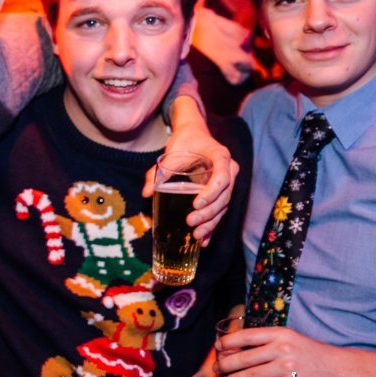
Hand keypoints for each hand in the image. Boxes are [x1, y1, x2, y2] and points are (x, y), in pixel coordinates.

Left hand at [142, 123, 236, 245]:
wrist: (195, 135)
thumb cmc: (185, 142)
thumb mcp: (171, 154)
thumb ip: (158, 172)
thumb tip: (145, 192)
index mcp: (220, 156)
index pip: (222, 177)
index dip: (211, 193)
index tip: (196, 204)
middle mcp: (229, 169)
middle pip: (224, 196)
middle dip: (208, 213)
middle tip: (190, 222)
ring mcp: (229, 182)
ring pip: (223, 206)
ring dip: (211, 223)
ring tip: (196, 235)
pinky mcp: (223, 192)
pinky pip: (220, 210)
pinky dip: (212, 225)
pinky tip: (204, 241)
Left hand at [215, 326, 348, 376]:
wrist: (339, 370)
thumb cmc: (310, 353)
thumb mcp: (290, 339)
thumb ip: (266, 341)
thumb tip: (235, 347)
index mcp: (280, 333)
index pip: (246, 336)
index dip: (227, 342)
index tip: (217, 348)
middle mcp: (282, 348)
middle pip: (243, 358)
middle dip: (225, 365)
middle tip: (217, 369)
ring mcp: (286, 368)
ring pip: (249, 376)